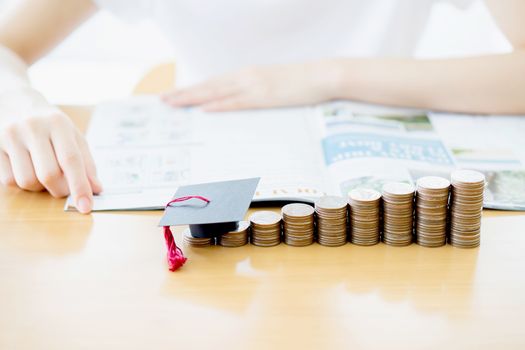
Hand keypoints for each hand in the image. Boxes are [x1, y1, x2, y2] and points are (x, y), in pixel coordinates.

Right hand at [0, 110, 101, 213]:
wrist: (14, 102)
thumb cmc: (50, 125)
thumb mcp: (73, 136)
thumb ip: (86, 163)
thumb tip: (96, 189)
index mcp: (58, 123)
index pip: (71, 160)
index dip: (80, 186)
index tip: (86, 207)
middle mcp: (33, 127)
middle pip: (49, 175)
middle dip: (61, 190)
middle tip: (64, 188)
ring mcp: (10, 136)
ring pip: (27, 181)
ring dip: (40, 188)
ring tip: (43, 174)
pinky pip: (9, 180)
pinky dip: (22, 183)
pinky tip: (27, 169)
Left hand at [162, 61, 341, 110]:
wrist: (322, 75)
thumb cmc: (300, 81)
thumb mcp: (273, 84)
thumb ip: (255, 91)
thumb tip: (242, 102)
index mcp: (247, 74)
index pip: (214, 82)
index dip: (193, 89)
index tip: (176, 94)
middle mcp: (245, 77)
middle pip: (208, 86)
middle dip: (184, 94)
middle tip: (164, 100)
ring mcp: (253, 86)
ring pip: (216, 93)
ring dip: (193, 99)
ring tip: (173, 104)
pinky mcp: (264, 97)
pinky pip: (236, 103)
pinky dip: (218, 106)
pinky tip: (204, 110)